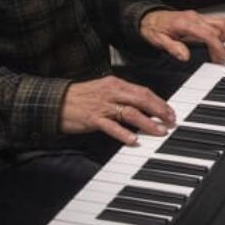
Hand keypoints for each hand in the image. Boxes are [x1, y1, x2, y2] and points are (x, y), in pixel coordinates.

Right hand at [60, 75, 175, 144]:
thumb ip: (122, 95)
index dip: (159, 101)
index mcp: (115, 83)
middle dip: (159, 110)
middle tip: (171, 121)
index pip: (143, 91)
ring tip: (159, 131)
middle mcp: (111, 92)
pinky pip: (111, 127)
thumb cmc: (80, 97)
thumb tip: (143, 104)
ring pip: (130, 113)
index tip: (170, 111)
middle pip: (141, 99)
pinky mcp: (92, 119)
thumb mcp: (103, 90)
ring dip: (147, 123)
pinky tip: (134, 140)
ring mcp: (102, 106)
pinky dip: (124, 134)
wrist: (54, 101)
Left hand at [140, 9, 224, 63]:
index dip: (218, 47)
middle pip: (218, 28)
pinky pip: (217, 18)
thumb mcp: (158, 40)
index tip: (222, 58)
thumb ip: (173, 48)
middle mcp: (194, 18)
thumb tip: (185, 56)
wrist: (147, 17)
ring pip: (220, 23)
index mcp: (185, 24)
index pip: (208, 35)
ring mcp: (198, 16)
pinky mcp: (199, 17)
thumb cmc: (152, 28)